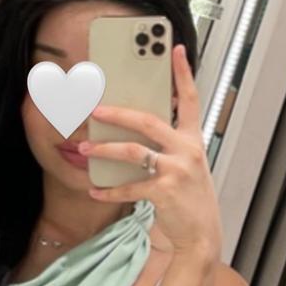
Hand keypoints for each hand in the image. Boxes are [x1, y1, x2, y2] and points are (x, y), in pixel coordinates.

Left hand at [78, 44, 221, 261]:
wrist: (201, 235)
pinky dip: (108, 190)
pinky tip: (94, 190)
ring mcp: (177, 170)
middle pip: (148, 121)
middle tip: (93, 109)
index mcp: (193, 140)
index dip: (183, 74)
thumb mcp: (186, 166)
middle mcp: (187, 150)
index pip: (190, 99)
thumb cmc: (189, 199)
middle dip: (117, 114)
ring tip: (84, 150)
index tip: (175, 49)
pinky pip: (129, 187)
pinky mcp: (164, 192)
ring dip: (104, 150)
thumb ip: (167, 147)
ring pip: (133, 151)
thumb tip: (132, 132)